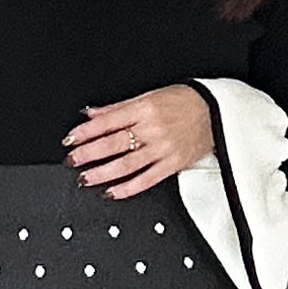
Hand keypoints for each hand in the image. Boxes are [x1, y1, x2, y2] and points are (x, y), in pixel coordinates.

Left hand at [61, 85, 213, 199]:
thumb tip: (91, 114)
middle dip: (88, 153)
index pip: (108, 121)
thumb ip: (118, 108)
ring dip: (102, 173)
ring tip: (85, 178)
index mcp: (144, 109)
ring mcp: (162, 149)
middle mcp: (152, 129)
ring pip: (126, 164)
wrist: (217, 112)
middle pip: (113, 144)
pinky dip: (127, 188)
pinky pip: (146, 180)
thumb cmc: (184, 102)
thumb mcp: (150, 96)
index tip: (70, 139)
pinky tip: (112, 192)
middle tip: (72, 160)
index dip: (86, 132)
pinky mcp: (172, 165)